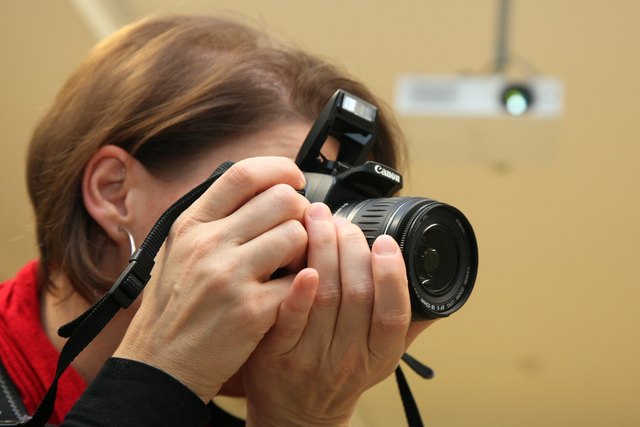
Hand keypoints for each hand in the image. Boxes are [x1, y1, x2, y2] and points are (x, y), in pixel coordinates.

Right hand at [114, 157, 310, 401]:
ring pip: (297, 235)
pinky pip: (300, 280)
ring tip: (290, 265)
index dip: (278, 169)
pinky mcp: (252, 309)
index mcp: (192, 224)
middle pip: (281, 199)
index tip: (293, 179)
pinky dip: (302, 285)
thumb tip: (261, 188)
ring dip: (305, 249)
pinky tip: (286, 294)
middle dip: (300, 212)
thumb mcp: (180, 251)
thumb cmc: (175, 307)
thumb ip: (215, 219)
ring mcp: (230, 276)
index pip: (243, 174)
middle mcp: (209, 244)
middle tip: (295, 231)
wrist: (161, 364)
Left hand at [243, 202, 433, 426]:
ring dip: (324, 249)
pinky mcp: (278, 353)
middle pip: (358, 294)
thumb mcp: (381, 359)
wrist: (296, 414)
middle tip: (343, 220)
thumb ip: (404, 327)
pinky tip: (302, 263)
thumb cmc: (340, 378)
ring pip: (326, 295)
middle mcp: (349, 357)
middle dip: (352, 247)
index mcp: (379, 354)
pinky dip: (299, 290)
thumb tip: (437, 298)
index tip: (386, 242)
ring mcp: (313, 356)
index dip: (392, 275)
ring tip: (319, 218)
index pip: (394, 313)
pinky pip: (291, 318)